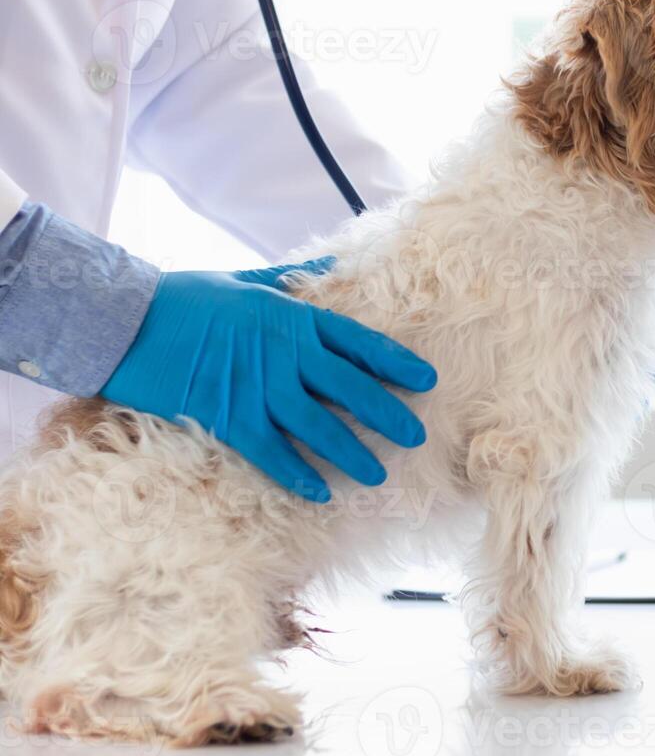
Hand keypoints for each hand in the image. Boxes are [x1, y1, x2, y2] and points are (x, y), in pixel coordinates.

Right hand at [100, 260, 436, 501]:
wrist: (126, 322)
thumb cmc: (186, 297)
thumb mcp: (244, 278)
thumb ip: (292, 278)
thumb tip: (333, 264)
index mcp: (291, 318)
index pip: (358, 342)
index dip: (395, 363)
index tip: (426, 380)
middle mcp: (283, 354)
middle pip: (349, 388)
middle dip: (387, 413)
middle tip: (416, 435)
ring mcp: (256, 387)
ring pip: (318, 426)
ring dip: (351, 452)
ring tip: (378, 473)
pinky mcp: (227, 416)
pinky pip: (270, 452)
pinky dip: (297, 473)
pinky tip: (321, 492)